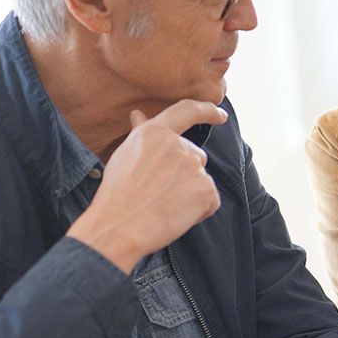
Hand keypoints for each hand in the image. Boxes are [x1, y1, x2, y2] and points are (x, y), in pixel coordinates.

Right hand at [67, 100, 227, 273]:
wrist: (118, 227)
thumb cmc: (117, 195)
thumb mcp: (125, 155)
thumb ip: (140, 133)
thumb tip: (138, 114)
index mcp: (156, 132)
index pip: (187, 111)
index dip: (207, 110)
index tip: (220, 115)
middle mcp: (178, 145)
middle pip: (196, 157)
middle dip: (184, 174)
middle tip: (158, 193)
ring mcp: (194, 167)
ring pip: (201, 180)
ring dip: (190, 194)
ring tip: (163, 205)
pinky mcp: (206, 189)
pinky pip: (210, 201)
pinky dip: (199, 211)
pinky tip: (175, 215)